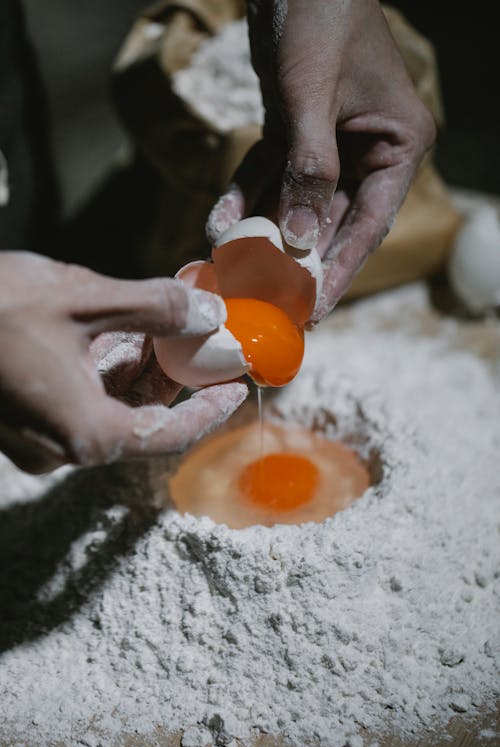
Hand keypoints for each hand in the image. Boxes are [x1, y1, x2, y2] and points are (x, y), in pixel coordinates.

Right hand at [0, 252, 246, 472]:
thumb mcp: (84, 298)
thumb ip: (156, 308)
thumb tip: (209, 311)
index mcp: (85, 433)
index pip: (169, 433)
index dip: (209, 408)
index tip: (237, 384)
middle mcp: (62, 449)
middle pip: (142, 419)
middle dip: (175, 379)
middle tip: (203, 340)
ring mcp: (36, 439)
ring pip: (110, 410)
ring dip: (141, 372)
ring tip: (165, 327)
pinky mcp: (19, 420)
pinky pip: (78, 403)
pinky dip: (106, 373)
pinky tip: (119, 335)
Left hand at [207, 0, 435, 320]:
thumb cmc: (320, 16)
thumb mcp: (312, 96)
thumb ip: (309, 169)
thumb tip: (297, 240)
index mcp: (396, 146)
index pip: (369, 225)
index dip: (341, 271)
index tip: (316, 310)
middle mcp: (367, 151)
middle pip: (330, 222)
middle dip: (293, 259)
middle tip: (265, 299)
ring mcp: (331, 143)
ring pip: (295, 202)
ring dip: (262, 232)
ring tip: (233, 268)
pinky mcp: (295, 131)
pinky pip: (269, 174)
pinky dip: (245, 195)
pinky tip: (219, 223)